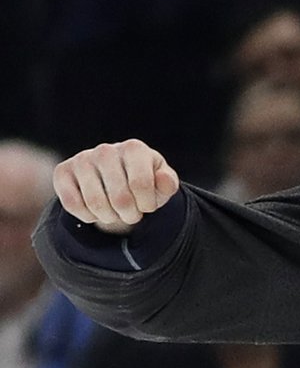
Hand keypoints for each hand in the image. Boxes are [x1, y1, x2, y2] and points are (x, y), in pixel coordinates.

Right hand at [54, 140, 181, 235]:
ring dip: (109, 218)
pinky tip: (96, 211)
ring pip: (95, 203)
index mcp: (134, 148)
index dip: (147, 205)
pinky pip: (72, 204)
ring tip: (116, 213)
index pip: (141, 185)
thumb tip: (163, 179)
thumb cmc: (144, 181)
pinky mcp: (62, 171)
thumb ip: (168, 183)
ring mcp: (82, 159)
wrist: (116, 177)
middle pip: (120, 198)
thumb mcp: (162, 184)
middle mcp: (106, 150)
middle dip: (130, 214)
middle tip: (132, 213)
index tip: (148, 205)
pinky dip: (88, 216)